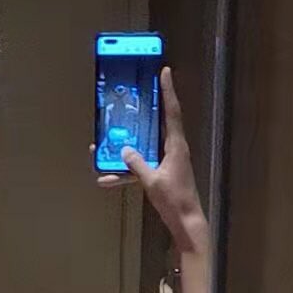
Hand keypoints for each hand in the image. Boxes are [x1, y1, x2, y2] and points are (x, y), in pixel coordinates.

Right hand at [94, 67, 208, 253]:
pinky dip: (126, 169)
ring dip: (130, 142)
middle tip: (136, 91)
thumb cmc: (174, 200)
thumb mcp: (152, 181)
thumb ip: (137, 165)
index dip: (168, 91)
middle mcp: (174, 149)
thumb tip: (124, 150)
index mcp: (176, 146)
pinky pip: (141, 164)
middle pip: (159, 121)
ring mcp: (168, 160)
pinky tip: (106, 179)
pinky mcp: (162, 172)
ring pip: (146, 144)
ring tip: (109, 137)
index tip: (165, 71)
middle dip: (148, 107)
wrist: (185, 221)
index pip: (172, 112)